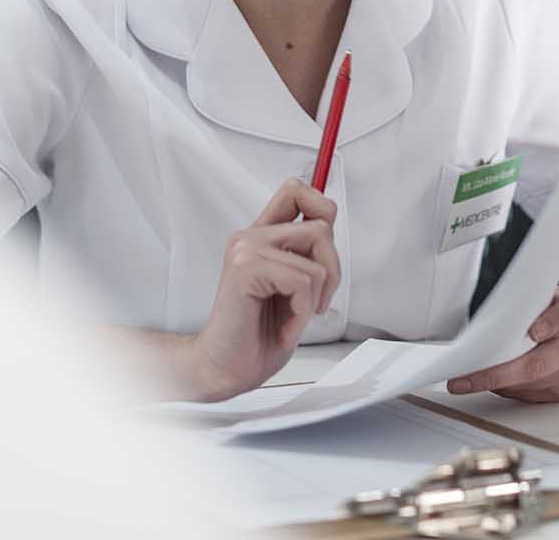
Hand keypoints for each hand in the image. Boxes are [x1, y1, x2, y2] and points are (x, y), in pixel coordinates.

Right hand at [182, 180, 340, 400]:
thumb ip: (306, 256)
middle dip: (333, 271)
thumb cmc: (258, 335)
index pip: (296, 190)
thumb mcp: (294, 290)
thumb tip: (329, 226)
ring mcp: (246, 250)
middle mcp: (251, 237)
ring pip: (316, 259)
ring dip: (315, 299)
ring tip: (294, 317)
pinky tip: (285, 327)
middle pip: (321, 226)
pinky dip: (302, 312)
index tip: (324, 251)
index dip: (322, 207)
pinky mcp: (245, 269)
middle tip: (317, 302)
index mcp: (262, 238)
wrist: (226, 369)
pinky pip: (302, 282)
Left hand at [445, 289, 558, 403]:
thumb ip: (522, 304)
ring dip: (496, 383)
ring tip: (467, 380)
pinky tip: (491, 382)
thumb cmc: (545, 309)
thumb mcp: (538, 295)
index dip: (548, 325)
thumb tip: (487, 321)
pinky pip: (529, 395)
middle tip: (467, 378)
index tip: (531, 333)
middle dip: (498, 373)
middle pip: (539, 363)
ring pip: (531, 383)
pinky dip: (505, 389)